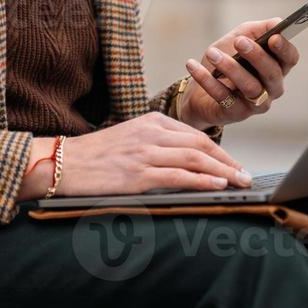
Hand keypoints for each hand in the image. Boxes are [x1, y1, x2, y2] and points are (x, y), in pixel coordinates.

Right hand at [35, 113, 253, 196]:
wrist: (61, 163)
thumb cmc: (95, 157)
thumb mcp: (129, 139)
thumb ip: (156, 144)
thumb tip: (188, 163)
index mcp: (151, 121)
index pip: (195, 135)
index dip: (220, 151)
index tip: (235, 165)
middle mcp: (151, 133)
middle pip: (201, 145)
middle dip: (228, 161)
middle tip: (246, 176)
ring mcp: (144, 152)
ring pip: (194, 160)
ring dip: (223, 172)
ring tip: (239, 183)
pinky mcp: (137, 174)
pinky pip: (178, 176)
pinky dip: (202, 180)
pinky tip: (217, 185)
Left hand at [178, 17, 300, 130]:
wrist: (200, 85)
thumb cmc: (227, 57)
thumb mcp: (242, 36)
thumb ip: (260, 29)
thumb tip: (277, 23)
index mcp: (277, 66)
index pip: (291, 59)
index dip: (284, 49)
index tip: (273, 37)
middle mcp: (272, 88)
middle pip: (272, 74)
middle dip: (257, 56)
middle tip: (239, 41)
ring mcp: (256, 104)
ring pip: (251, 87)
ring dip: (230, 68)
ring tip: (212, 53)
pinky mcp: (236, 114)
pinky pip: (224, 97)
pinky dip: (207, 81)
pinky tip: (193, 65)